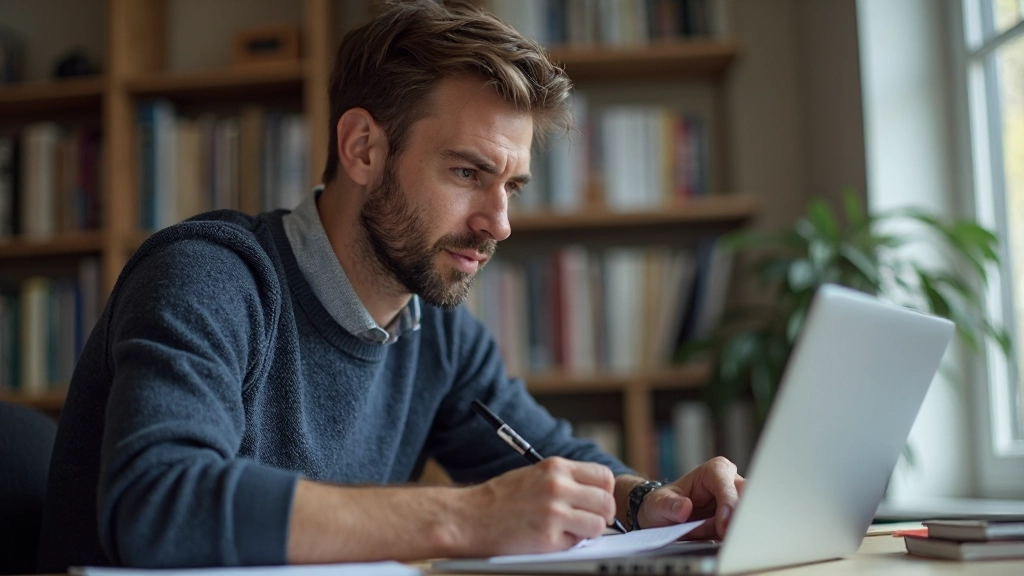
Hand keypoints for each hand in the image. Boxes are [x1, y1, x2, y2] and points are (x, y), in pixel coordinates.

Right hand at [460, 457, 616, 555]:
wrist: (468, 517)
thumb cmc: (499, 498)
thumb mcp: (534, 475)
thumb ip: (564, 480)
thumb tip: (596, 494)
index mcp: (555, 467)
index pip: (603, 477)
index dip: (605, 493)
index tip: (598, 502)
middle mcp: (557, 486)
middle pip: (606, 502)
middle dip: (603, 515)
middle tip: (590, 521)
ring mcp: (553, 513)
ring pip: (598, 525)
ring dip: (587, 531)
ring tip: (568, 531)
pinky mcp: (547, 538)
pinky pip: (576, 544)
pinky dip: (567, 544)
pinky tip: (548, 538)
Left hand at [636, 456, 744, 538]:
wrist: (664, 517)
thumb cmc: (664, 504)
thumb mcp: (659, 503)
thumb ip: (670, 505)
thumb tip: (684, 508)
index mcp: (714, 471)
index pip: (727, 487)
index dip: (728, 506)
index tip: (722, 527)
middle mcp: (730, 483)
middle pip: (746, 501)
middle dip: (737, 521)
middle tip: (724, 538)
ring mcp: (737, 502)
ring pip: (746, 518)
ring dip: (730, 533)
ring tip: (706, 537)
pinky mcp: (737, 520)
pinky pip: (741, 531)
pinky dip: (730, 540)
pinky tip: (717, 543)